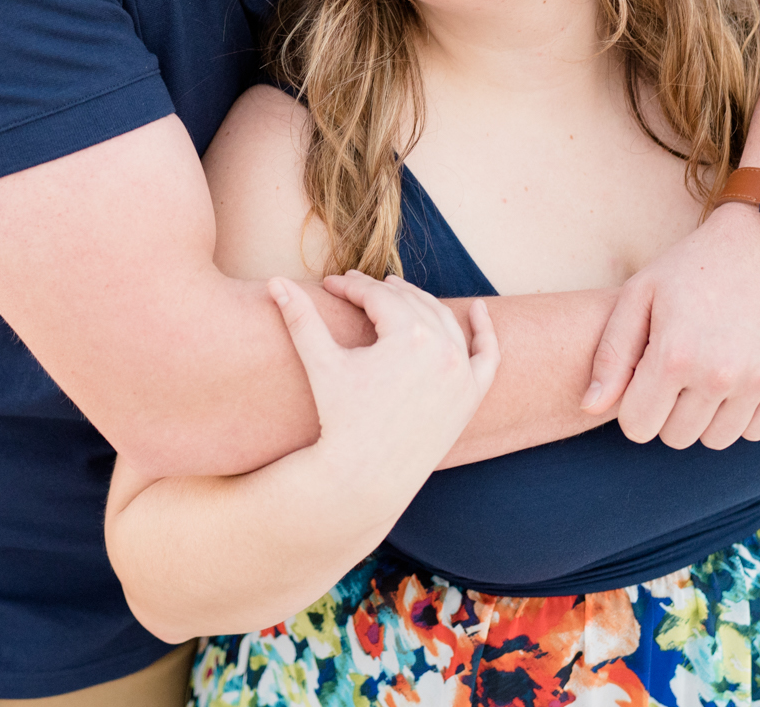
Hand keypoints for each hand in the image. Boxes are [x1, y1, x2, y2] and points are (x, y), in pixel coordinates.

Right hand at [269, 271, 497, 487]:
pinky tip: (478, 310)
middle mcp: (443, 350)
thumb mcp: (321, 364)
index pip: (377, 296)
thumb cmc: (339, 419)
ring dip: (422, 303)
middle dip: (381, 292)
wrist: (365, 479)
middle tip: (357, 288)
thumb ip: (300, 318)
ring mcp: (462, 373)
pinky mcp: (470, 396)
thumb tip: (272, 280)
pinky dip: (485, 332)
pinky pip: (487, 356)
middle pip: (411, 303)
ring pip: (444, 322)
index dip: (349, 287)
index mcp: (409, 336)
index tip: (329, 285)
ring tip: (396, 294)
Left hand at [581, 208, 759, 449]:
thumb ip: (611, 354)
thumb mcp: (640, 294)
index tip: (644, 384)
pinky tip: (738, 380)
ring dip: (706, 417)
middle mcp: (718, 375)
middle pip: (677, 437)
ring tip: (706, 377)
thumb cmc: (694, 265)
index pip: (639, 428)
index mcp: (674, 355)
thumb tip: (589, 407)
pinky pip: (757, 430)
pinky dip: (743, 414)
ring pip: (717, 439)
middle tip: (676, 377)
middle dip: (668, 413)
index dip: (635, 408)